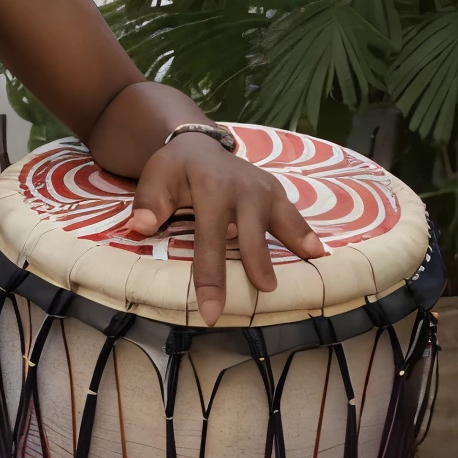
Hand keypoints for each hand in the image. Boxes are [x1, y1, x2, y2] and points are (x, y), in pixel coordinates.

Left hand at [125, 134, 324, 325]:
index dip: (210, 277)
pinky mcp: (276, 192)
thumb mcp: (154, 178)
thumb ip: (148, 203)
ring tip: (304, 274)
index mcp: (210, 188)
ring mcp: (264, 188)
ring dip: (292, 246)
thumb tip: (140, 226)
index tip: (212, 312)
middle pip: (250, 235)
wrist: (198, 145)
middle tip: (262, 297)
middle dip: (255, 268)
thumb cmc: (175, 169)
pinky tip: (317, 253)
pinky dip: (305, 233)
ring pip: (281, 222)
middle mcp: (242, 188)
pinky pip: (293, 215)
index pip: (210, 240)